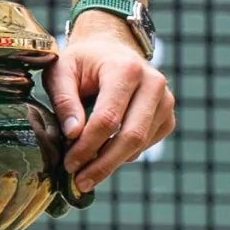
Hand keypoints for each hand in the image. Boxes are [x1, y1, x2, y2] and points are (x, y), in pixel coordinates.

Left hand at [44, 13, 175, 195]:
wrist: (111, 47)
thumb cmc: (83, 61)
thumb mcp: (62, 72)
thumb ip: (64, 101)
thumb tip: (73, 134)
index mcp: (125, 69)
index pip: (108, 118)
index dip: (87, 146)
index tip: (69, 163)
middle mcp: (153, 83)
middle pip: (131, 136)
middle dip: (103, 164)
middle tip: (80, 182)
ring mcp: (165, 101)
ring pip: (140, 145)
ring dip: (111, 163)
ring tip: (85, 171)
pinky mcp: (168, 116)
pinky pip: (146, 145)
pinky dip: (124, 155)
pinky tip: (104, 153)